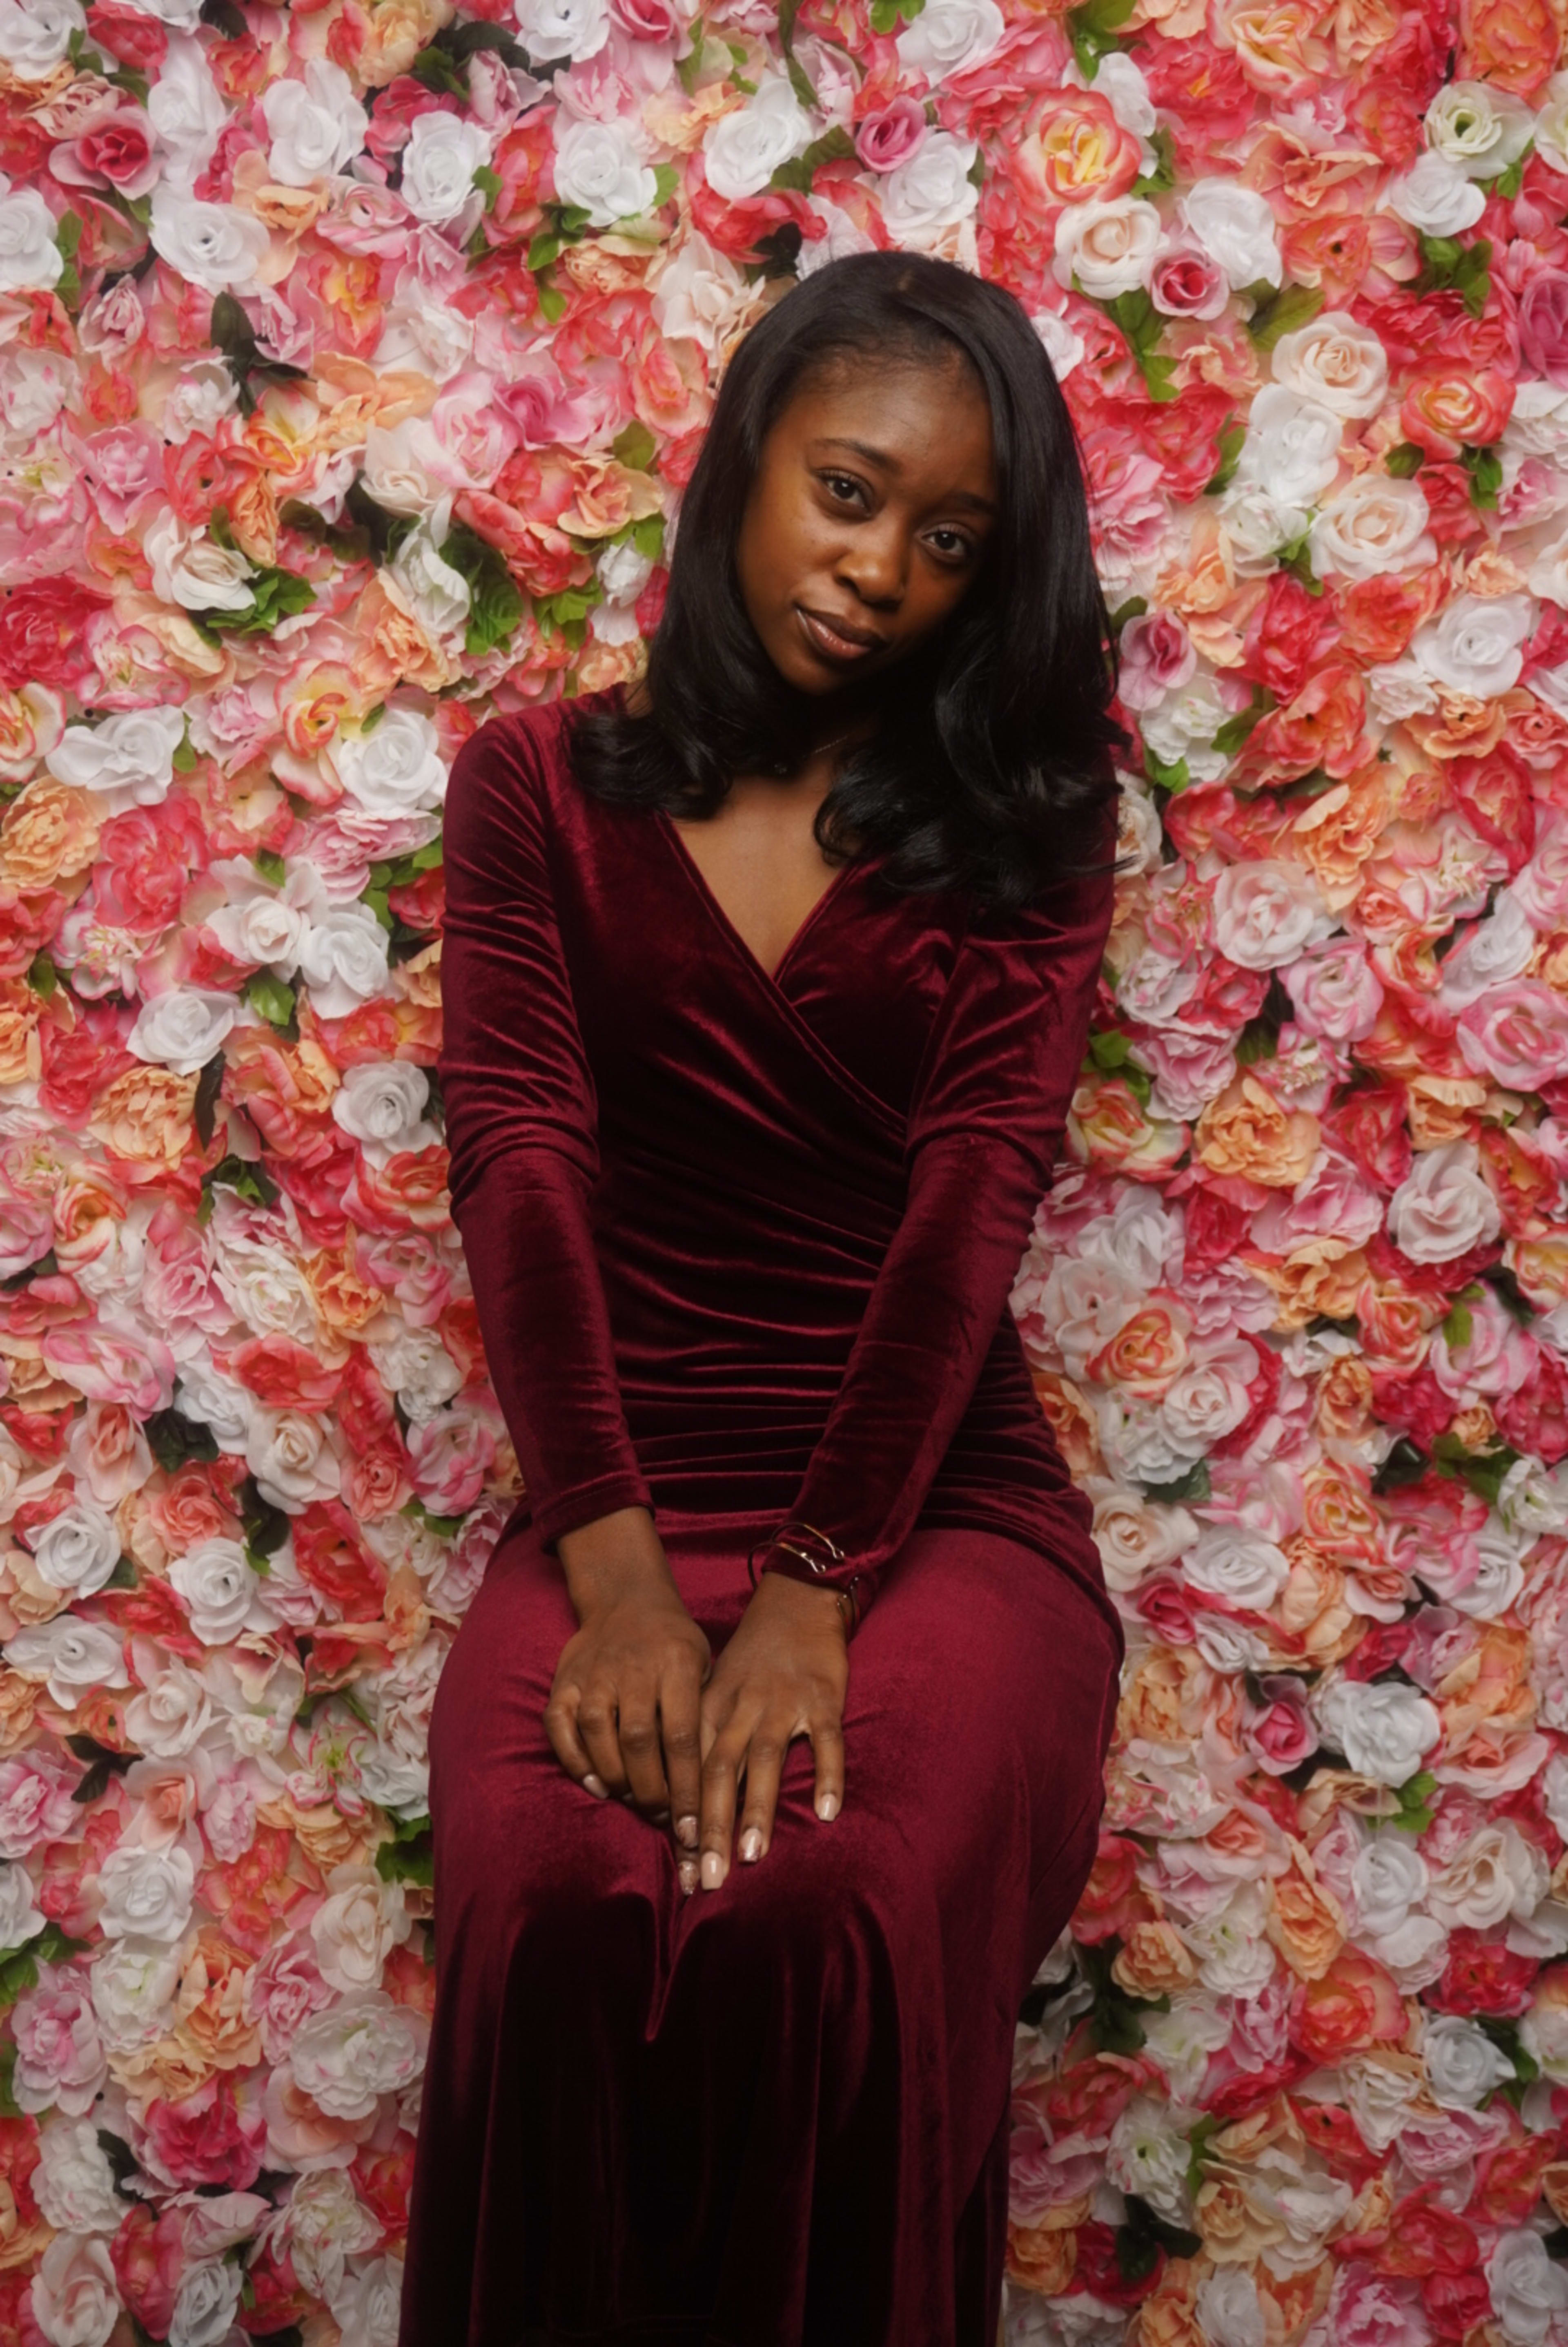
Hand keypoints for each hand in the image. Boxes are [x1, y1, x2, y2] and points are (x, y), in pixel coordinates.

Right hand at [546, 1508, 711, 1886]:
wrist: (626, 1598)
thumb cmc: (674, 1645)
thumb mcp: (703, 1666)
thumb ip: (704, 1717)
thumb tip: (715, 1789)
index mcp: (676, 1664)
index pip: (681, 1736)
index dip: (685, 1787)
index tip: (692, 1828)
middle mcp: (633, 1669)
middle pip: (638, 1741)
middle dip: (652, 1791)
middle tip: (663, 1819)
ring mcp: (594, 1674)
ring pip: (599, 1735)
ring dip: (617, 1779)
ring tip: (635, 1802)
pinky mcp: (564, 1681)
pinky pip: (560, 1727)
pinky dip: (575, 1761)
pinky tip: (597, 1784)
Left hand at [697, 1568, 847, 1892]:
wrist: (795, 1602)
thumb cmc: (752, 1660)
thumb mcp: (716, 1693)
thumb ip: (704, 1742)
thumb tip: (685, 1806)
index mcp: (710, 1709)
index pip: (691, 1773)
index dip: (686, 1822)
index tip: (684, 1871)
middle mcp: (741, 1707)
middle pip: (720, 1772)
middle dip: (711, 1827)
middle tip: (708, 1877)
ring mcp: (782, 1702)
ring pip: (764, 1760)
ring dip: (757, 1808)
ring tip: (751, 1855)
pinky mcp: (822, 1698)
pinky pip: (825, 1741)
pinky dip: (827, 1775)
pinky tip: (827, 1812)